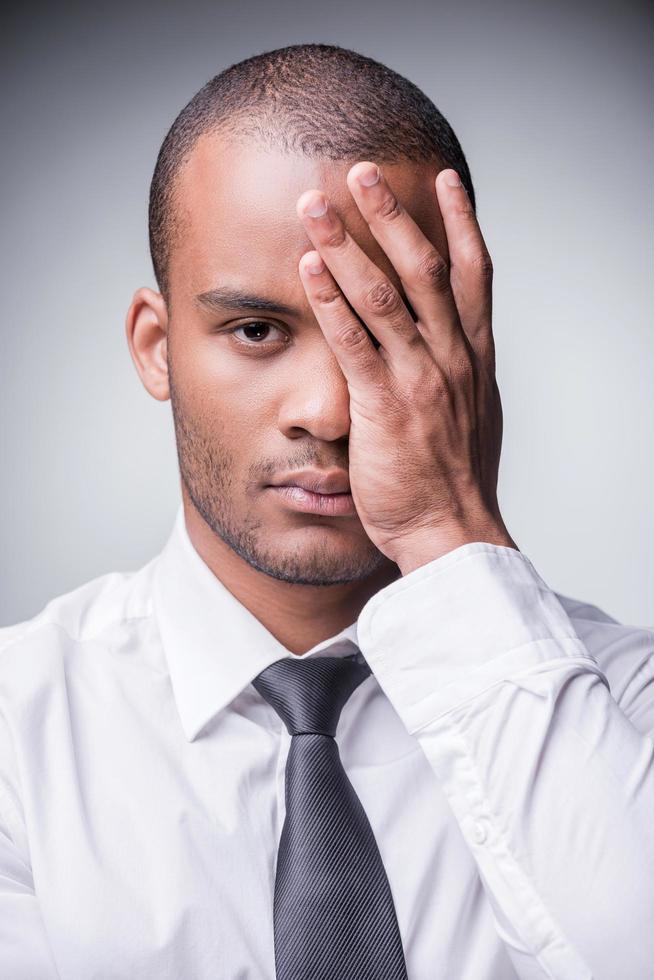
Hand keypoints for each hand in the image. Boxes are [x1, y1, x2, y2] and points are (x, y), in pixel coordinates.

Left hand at [295, 163, 517, 574]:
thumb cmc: (454, 480)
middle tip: (360, 170)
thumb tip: (447, 349)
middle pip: (424, 267)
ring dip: (347, 244)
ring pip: (382, 295)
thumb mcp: (473, 417)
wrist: (452, 532)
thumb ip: (458, 374)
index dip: (462, 221)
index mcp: (474, 357)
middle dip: (391, 214)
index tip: (444, 179)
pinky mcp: (385, 405)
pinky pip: (354, 341)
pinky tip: (307, 268)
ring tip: (315, 205)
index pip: (474, 274)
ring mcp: (420, 378)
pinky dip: (329, 301)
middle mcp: (452, 357)